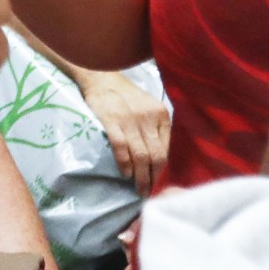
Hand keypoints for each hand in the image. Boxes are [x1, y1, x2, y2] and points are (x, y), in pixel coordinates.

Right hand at [74, 69, 170, 194]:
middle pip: (156, 156)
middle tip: (148, 192)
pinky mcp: (111, 120)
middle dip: (153, 178)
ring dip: (140, 177)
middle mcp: (148, 117)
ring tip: (139, 189)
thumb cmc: (126, 96)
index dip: (162, 170)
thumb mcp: (148, 108)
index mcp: (161, 115)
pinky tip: (125, 174)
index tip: (157, 183)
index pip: (166, 149)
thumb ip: (155, 129)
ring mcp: (129, 119)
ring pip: (140, 156)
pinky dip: (124, 164)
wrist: (101, 77)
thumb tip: (158, 161)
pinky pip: (121, 148)